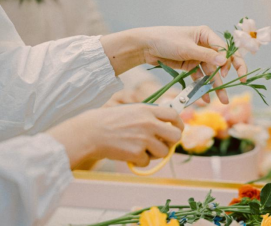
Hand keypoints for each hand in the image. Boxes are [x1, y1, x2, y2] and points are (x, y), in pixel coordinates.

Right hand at [47, 104, 182, 167]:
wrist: (91, 132)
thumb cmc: (109, 121)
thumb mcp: (131, 110)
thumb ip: (149, 115)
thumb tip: (166, 126)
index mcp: (148, 110)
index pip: (174, 115)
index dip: (179, 124)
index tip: (177, 129)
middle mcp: (149, 123)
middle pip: (175, 136)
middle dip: (172, 143)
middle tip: (163, 144)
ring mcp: (144, 138)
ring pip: (163, 152)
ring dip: (154, 153)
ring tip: (140, 148)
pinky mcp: (136, 153)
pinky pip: (147, 161)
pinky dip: (139, 161)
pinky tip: (129, 153)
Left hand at [100, 26, 246, 103]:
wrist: (145, 47)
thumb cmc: (165, 40)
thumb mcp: (186, 48)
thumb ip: (206, 55)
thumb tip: (225, 61)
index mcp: (206, 35)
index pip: (224, 48)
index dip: (229, 60)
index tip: (226, 73)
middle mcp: (204, 45)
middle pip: (221, 61)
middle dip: (228, 74)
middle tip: (242, 83)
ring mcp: (197, 56)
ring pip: (210, 72)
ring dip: (216, 86)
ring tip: (223, 101)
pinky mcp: (189, 65)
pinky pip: (199, 78)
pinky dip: (202, 87)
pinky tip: (205, 98)